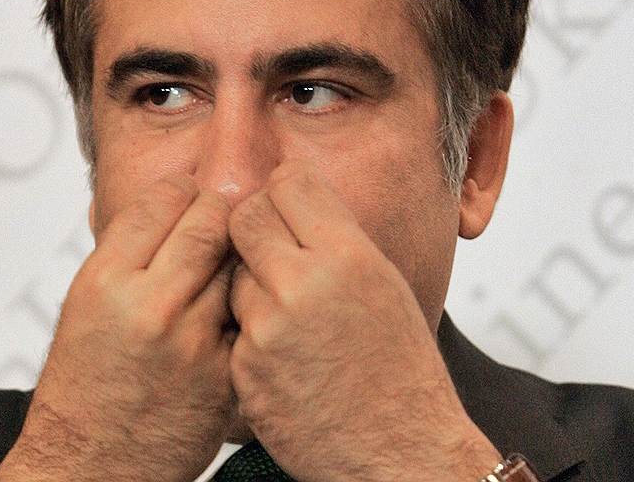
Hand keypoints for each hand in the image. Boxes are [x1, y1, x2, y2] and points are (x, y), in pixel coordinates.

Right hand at [0, 175, 236, 481]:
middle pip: (210, 222)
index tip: (191, 196)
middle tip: (222, 219)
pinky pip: (249, 314)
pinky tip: (235, 311)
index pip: (163, 199)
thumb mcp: (86, 305)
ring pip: (238, 265)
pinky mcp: (224, 372)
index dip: (184, 191)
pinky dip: (246, 305)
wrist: (92, 464)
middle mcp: (150, 304)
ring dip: (237, 259)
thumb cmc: (85, 385)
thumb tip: (172, 208)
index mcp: (106, 280)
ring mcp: (192, 340)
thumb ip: (129, 255)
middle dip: (220, 213)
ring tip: (227, 266)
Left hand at [227, 161, 501, 480]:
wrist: (398, 451)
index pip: (288, 181)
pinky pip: (233, 326)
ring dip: (252, 284)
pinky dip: (250, 333)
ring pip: (233, 273)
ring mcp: (267, 331)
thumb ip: (335, 237)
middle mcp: (304, 286)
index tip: (285, 203)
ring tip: (291, 317)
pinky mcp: (244, 370)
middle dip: (254, 226)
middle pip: (246, 217)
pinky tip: (285, 355)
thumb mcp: (384, 284)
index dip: (283, 190)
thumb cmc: (400, 370)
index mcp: (349, 258)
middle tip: (271, 247)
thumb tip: (290, 192)